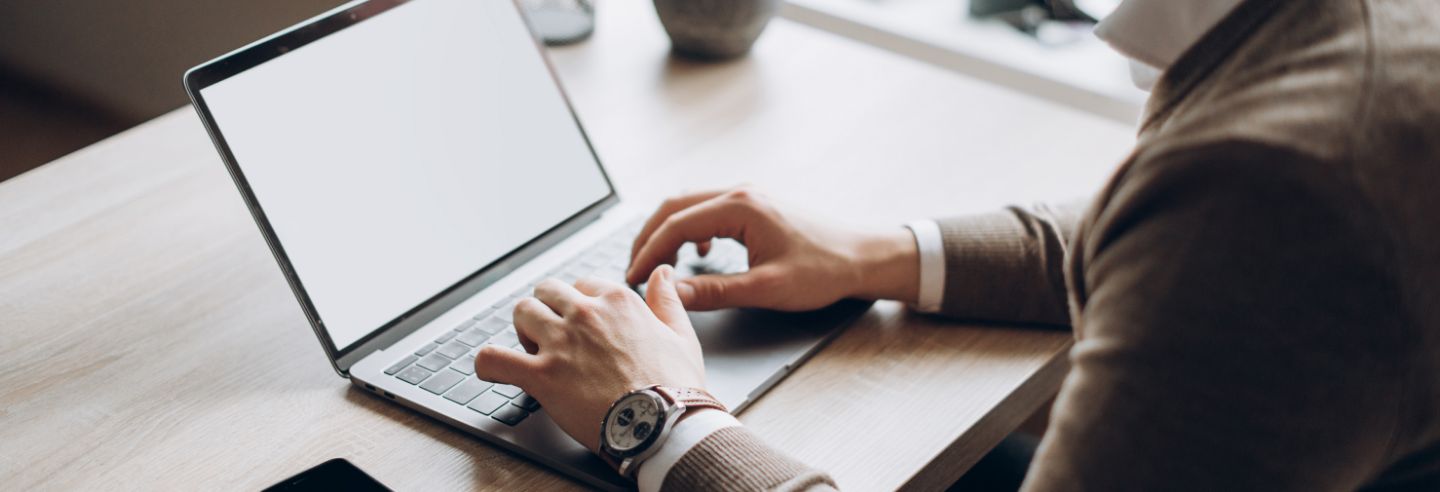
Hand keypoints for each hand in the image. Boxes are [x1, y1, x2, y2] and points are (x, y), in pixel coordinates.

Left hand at [473, 265, 704, 451]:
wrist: (664, 426)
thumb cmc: (674, 387)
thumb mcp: (681, 337)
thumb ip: (668, 301)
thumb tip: (662, 273)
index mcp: (617, 301)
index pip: (582, 285)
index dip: (579, 305)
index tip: (584, 326)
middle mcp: (585, 315)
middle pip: (546, 291)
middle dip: (547, 310)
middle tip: (557, 337)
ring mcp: (561, 343)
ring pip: (521, 312)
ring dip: (523, 330)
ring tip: (533, 351)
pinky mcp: (542, 375)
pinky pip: (494, 358)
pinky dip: (489, 363)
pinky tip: (495, 368)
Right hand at [626, 187, 919, 310]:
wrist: (862, 256)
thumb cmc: (823, 270)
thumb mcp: (766, 288)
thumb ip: (714, 291)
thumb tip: (672, 294)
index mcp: (741, 206)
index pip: (675, 224)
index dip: (648, 253)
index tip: (633, 279)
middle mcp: (740, 192)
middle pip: (674, 206)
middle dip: (649, 238)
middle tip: (633, 271)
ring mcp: (747, 196)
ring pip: (688, 205)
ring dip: (667, 232)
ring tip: (656, 264)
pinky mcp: (754, 206)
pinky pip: (707, 209)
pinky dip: (690, 228)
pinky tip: (697, 251)